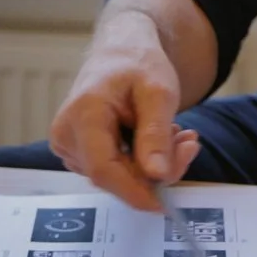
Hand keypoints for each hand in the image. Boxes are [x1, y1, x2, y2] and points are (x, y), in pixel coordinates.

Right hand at [48, 16, 201, 211]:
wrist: (121, 52)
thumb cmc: (138, 64)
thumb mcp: (158, 92)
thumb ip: (156, 133)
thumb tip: (157, 176)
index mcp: (82, 115)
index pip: (104, 169)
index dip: (134, 191)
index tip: (162, 205)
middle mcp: (67, 135)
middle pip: (113, 175)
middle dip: (156, 169)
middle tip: (189, 144)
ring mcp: (70, 146)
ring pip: (116, 175)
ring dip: (153, 163)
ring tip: (177, 133)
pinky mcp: (79, 153)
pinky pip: (114, 170)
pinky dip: (142, 161)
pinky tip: (159, 138)